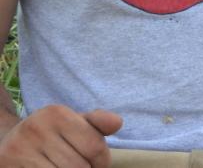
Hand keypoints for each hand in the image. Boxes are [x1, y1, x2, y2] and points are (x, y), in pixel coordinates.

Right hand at [0, 106, 121, 167]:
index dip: (102, 162)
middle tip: (80, 166)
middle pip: (79, 166)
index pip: (95, 147)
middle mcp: (36, 129)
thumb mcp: (73, 123)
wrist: (7, 142)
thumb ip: (96, 123)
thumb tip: (117, 123)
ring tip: (64, 167)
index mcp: (56, 114)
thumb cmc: (49, 135)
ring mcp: (19, 150)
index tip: (97, 164)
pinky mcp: (8, 166)